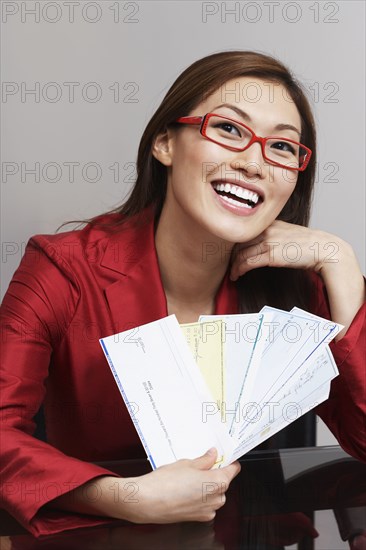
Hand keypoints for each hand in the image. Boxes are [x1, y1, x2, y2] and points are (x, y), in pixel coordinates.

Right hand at [118, 448, 240, 523]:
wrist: (148, 501)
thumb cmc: (165, 482)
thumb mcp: (187, 463)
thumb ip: (204, 460)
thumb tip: (212, 455)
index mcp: (217, 482)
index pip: (233, 469)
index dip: (228, 461)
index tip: (224, 456)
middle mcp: (216, 498)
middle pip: (223, 482)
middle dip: (214, 473)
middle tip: (200, 465)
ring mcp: (208, 510)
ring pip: (214, 494)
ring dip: (206, 486)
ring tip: (189, 477)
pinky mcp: (198, 518)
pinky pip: (206, 505)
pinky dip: (200, 498)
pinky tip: (185, 490)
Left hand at [230, 220, 343, 280]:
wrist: (323, 248)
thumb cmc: (308, 244)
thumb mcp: (287, 232)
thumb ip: (273, 234)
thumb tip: (261, 244)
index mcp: (270, 223)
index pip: (244, 232)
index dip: (234, 244)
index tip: (230, 253)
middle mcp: (266, 230)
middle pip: (239, 242)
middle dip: (231, 256)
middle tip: (228, 265)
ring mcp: (268, 242)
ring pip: (241, 254)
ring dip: (234, 266)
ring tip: (232, 274)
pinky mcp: (271, 255)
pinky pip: (248, 263)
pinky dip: (239, 270)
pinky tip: (237, 275)